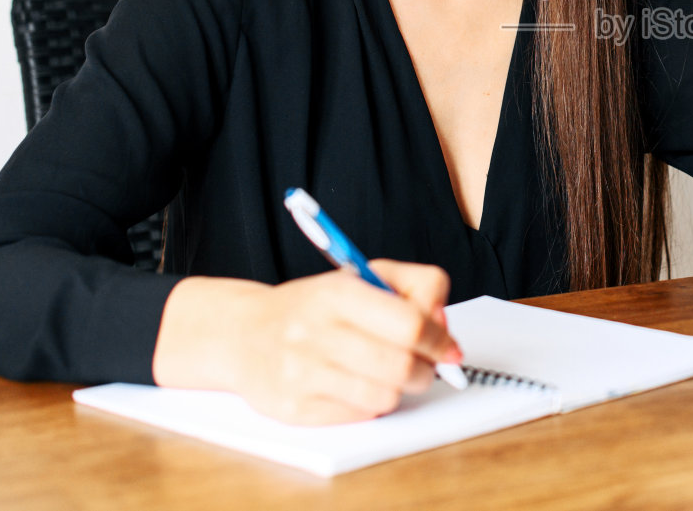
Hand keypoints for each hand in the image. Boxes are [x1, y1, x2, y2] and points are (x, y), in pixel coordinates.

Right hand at [228, 260, 461, 425]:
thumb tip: (444, 327)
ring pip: (385, 396)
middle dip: (426, 369)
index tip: (448, 347)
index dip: (440, 339)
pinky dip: (372, 404)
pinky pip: (359, 415)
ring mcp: (301, 373)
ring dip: (401, 388)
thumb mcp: (363, 277)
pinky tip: (361, 386)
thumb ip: (416, 287)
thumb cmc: (314, 307)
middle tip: (425, 365)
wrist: (244, 334)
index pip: (410, 323)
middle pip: (401, 365)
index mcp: (337, 293)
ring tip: (392, 374)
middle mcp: (314, 332)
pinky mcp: (294, 408)